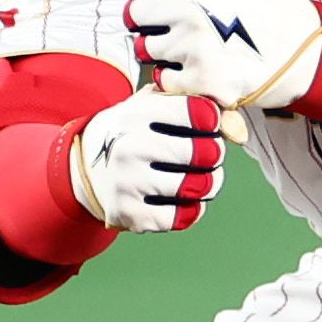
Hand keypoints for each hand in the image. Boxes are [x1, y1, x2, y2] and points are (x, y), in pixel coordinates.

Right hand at [69, 91, 226, 233]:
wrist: (84, 167)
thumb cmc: (133, 132)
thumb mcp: (152, 106)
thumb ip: (193, 105)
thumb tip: (236, 129)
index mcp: (139, 113)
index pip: (202, 113)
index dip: (213, 122)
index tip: (205, 126)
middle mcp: (130, 147)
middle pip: (206, 153)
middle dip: (214, 155)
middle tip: (207, 155)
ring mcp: (128, 183)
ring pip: (199, 187)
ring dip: (209, 184)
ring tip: (201, 179)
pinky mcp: (129, 214)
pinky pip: (183, 217)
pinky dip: (191, 210)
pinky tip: (183, 200)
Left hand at [122, 0, 321, 110]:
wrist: (305, 52)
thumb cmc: (270, 6)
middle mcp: (190, 10)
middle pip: (133, 15)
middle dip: (147, 20)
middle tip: (169, 24)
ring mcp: (194, 48)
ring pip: (145, 49)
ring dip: (160, 50)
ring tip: (186, 48)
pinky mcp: (201, 81)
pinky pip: (162, 79)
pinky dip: (173, 78)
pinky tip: (194, 70)